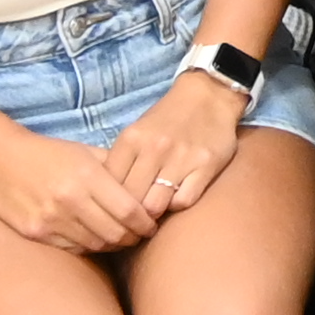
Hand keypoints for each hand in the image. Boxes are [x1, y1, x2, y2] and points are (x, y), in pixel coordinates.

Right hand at [0, 123, 165, 254]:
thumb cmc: (49, 154)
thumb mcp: (85, 152)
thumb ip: (116, 169)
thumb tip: (148, 188)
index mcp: (87, 176)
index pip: (129, 211)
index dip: (146, 223)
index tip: (152, 225)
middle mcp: (70, 200)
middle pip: (115, 233)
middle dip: (133, 237)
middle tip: (139, 236)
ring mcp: (51, 219)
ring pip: (96, 245)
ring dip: (112, 244)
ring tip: (119, 238)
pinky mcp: (36, 233)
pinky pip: (73, 249)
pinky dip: (89, 246)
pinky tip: (94, 238)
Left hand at [98, 68, 250, 217]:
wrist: (208, 96)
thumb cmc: (167, 119)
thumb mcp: (137, 133)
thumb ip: (123, 161)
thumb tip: (105, 197)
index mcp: (132, 139)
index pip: (109, 184)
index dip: (109, 202)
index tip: (113, 208)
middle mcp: (154, 148)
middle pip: (131, 200)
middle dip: (130, 213)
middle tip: (133, 218)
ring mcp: (181, 158)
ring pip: (155, 205)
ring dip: (153, 213)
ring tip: (154, 211)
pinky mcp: (205, 166)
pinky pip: (183, 201)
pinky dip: (176, 206)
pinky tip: (175, 197)